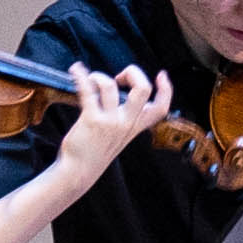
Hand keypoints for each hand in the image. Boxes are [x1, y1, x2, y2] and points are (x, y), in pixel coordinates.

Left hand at [56, 64, 169, 180]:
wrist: (78, 172)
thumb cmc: (94, 152)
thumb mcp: (118, 137)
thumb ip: (123, 119)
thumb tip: (116, 95)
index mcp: (135, 127)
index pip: (161, 108)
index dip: (166, 90)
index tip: (161, 75)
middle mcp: (126, 123)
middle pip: (142, 89)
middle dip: (133, 73)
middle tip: (120, 77)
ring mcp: (110, 122)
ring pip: (110, 86)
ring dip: (99, 76)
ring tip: (91, 80)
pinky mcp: (91, 120)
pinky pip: (87, 90)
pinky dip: (80, 75)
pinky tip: (76, 70)